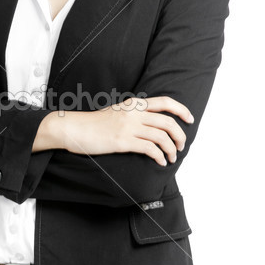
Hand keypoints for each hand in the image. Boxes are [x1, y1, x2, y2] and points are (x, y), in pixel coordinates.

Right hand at [53, 96, 193, 166]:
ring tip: (171, 157)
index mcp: (134, 104)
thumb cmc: (94, 124)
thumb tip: (151, 124)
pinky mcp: (122, 141)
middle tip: (181, 146)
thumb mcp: (117, 112)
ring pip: (162, 137)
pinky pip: (150, 149)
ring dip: (171, 149)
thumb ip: (134, 114)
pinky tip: (159, 161)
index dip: (181, 110)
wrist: (74, 128)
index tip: (189, 119)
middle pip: (168, 122)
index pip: (165, 102)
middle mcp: (134, 113)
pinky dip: (159, 156)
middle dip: (180, 136)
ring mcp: (128, 127)